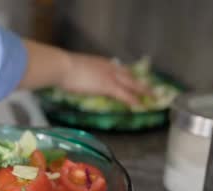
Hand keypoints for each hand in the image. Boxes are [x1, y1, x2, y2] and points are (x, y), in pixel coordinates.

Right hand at [19, 40, 148, 106]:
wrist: (61, 66)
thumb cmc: (60, 68)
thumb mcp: (71, 70)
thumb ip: (75, 74)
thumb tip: (69, 79)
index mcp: (98, 62)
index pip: (117, 69)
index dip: (126, 75)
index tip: (132, 79)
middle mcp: (107, 67)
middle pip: (128, 75)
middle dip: (140, 83)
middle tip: (150, 89)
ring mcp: (109, 76)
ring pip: (131, 84)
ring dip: (143, 91)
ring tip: (152, 98)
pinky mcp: (109, 86)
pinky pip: (125, 95)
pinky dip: (133, 101)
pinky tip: (140, 106)